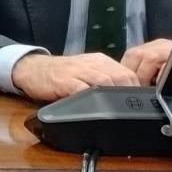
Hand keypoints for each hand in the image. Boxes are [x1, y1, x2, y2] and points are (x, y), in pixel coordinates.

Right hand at [10, 52, 139, 101]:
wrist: (32, 68)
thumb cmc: (60, 74)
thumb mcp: (86, 72)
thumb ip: (103, 79)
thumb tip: (124, 95)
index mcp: (100, 61)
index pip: (127, 72)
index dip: (136, 88)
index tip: (139, 102)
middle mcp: (92, 63)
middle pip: (120, 77)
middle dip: (128, 94)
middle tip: (132, 110)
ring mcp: (78, 71)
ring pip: (105, 82)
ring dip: (114, 97)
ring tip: (119, 111)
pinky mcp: (65, 81)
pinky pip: (82, 90)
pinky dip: (91, 100)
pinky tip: (96, 109)